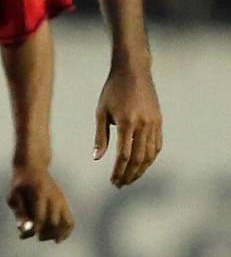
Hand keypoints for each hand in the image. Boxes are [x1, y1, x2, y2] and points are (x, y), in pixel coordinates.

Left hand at [7, 164, 74, 242]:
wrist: (33, 165)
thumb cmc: (21, 182)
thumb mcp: (15, 194)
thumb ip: (19, 212)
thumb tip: (22, 230)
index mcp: (39, 193)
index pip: (40, 216)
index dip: (36, 229)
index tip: (30, 235)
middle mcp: (53, 196)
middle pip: (53, 222)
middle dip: (45, 233)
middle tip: (37, 236)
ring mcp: (61, 199)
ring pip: (65, 223)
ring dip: (56, 235)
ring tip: (46, 236)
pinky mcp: (65, 202)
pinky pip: (70, 221)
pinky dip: (66, 232)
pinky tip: (57, 237)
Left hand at [93, 62, 162, 186]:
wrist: (133, 71)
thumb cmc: (112, 90)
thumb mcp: (101, 111)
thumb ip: (100, 136)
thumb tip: (97, 158)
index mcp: (126, 122)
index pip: (123, 155)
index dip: (118, 171)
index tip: (113, 181)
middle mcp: (143, 125)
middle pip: (138, 159)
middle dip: (129, 175)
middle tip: (121, 184)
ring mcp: (154, 124)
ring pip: (150, 155)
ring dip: (140, 170)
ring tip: (130, 178)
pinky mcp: (159, 122)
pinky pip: (157, 146)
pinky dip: (150, 159)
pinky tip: (141, 165)